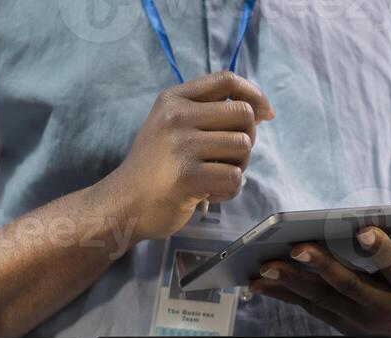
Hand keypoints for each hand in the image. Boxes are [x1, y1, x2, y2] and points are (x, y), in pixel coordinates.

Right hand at [99, 71, 274, 245]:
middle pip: (244, 115)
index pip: (226, 81)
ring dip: (237, 167)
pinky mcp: (188, 177)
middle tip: (228, 159)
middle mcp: (177, 117)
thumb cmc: (156, 167)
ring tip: (213, 177)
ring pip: (243, 147)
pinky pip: (235, 178)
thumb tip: (260, 111)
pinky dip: (228, 191)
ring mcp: (182, 147)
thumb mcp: (172, 126)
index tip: (266, 114)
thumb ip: (207, 113)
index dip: (255, 95)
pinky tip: (207, 193)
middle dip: (246, 140)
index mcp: (174, 99)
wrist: (124, 204)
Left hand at [248, 224, 390, 335]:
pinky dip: (283, 294)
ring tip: (265, 263)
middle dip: (323, 267)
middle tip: (296, 247)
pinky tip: (259, 279)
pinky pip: (307, 307)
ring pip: (322, 299)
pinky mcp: (339, 321)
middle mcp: (385, 308)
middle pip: (350, 286)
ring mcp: (359, 318)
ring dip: (292, 282)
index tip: (363, 230)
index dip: (381, 251)